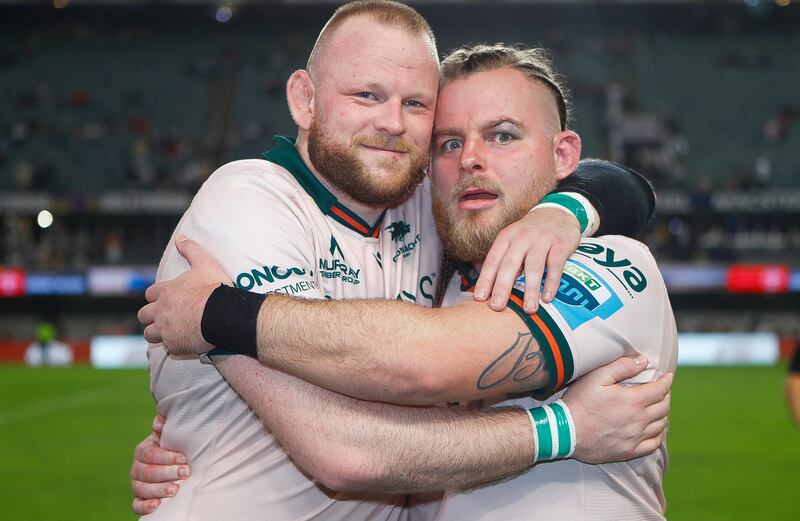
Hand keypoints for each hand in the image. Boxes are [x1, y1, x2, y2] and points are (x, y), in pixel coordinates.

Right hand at [131, 415, 190, 515]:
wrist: (174, 466)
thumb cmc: (175, 449)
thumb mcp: (171, 436)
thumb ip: (165, 426)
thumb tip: (160, 422)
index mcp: (143, 450)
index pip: (149, 454)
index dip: (166, 456)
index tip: (183, 458)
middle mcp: (137, 468)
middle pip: (147, 472)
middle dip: (168, 473)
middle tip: (185, 473)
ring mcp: (137, 484)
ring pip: (142, 489)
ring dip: (159, 490)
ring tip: (175, 490)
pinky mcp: (139, 500)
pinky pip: (136, 505)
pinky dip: (145, 506)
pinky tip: (156, 505)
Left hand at [138, 235, 228, 354]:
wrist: (223, 314)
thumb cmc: (214, 289)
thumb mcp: (205, 264)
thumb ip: (191, 250)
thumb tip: (180, 237)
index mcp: (166, 291)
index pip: (150, 294)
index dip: (155, 297)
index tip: (163, 300)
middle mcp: (161, 310)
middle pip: (143, 315)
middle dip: (150, 317)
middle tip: (163, 319)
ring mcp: (165, 329)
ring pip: (149, 334)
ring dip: (156, 333)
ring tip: (169, 334)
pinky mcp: (174, 344)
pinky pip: (168, 347)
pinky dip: (175, 345)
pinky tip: (185, 343)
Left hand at [474, 206, 579, 313]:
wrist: (557, 213)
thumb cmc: (529, 235)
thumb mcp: (512, 241)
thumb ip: (501, 261)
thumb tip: (484, 289)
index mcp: (506, 238)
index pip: (493, 260)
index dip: (485, 279)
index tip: (480, 298)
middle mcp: (522, 237)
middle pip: (510, 264)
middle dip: (502, 287)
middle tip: (497, 307)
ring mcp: (542, 240)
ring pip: (534, 266)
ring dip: (530, 289)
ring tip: (529, 309)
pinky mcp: (561, 244)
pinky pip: (556, 265)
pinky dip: (552, 282)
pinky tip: (548, 298)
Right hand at [565, 355, 672, 463]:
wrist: (565, 432)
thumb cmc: (579, 402)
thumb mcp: (597, 377)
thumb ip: (622, 366)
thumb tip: (643, 361)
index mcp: (634, 401)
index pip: (661, 389)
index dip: (667, 381)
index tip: (667, 376)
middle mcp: (639, 420)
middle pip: (664, 407)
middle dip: (666, 396)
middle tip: (661, 390)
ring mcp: (635, 438)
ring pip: (661, 425)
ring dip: (663, 414)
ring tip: (658, 407)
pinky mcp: (629, 451)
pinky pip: (654, 444)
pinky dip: (658, 434)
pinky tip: (654, 429)